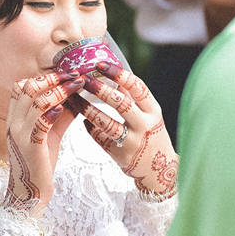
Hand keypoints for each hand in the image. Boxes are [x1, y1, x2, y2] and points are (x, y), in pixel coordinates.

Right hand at [4, 71, 85, 210]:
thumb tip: (77, 96)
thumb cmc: (40, 162)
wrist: (30, 192)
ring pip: (36, 101)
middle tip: (74, 75)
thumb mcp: (50, 134)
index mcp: (15, 118)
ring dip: (60, 90)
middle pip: (27, 88)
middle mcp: (14, 123)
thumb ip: (59, 115)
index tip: (65, 73)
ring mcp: (20, 134)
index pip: (21, 87)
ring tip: (77, 85)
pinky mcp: (31, 147)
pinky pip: (40, 123)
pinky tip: (66, 107)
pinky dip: (53, 111)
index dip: (42, 76)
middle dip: (52, 78)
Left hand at [70, 63, 177, 198]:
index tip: (101, 65)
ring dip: (87, 109)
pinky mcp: (121, 155)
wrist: (160, 170)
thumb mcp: (149, 115)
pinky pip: (100, 139)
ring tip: (74, 100)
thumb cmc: (150, 135)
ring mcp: (133, 141)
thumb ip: (132, 97)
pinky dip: (90, 129)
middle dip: (99, 89)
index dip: (118, 74)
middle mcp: (145, 125)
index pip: (137, 87)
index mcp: (153, 110)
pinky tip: (83, 121)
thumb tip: (113, 73)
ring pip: (107, 123)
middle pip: (120, 103)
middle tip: (83, 80)